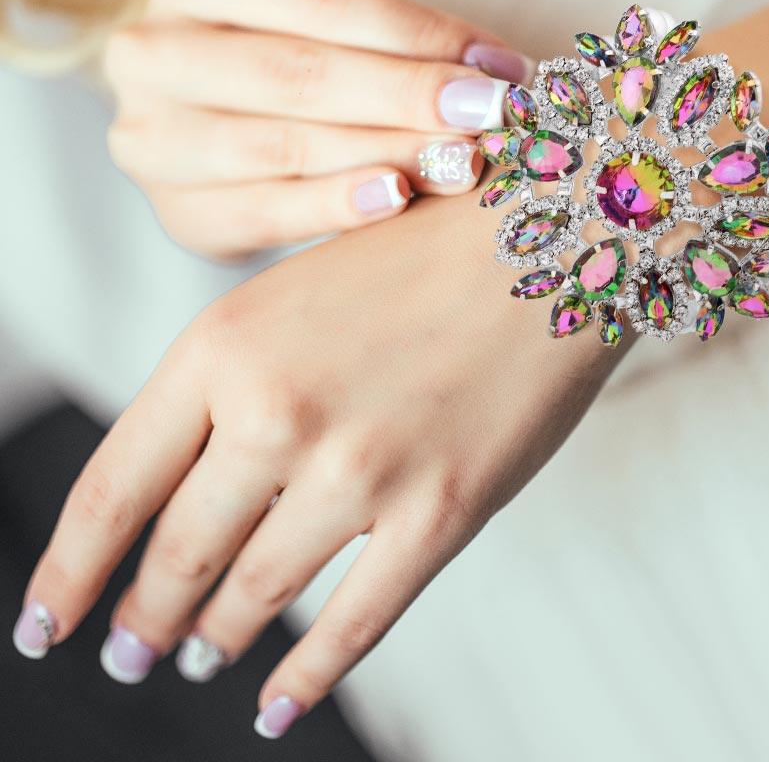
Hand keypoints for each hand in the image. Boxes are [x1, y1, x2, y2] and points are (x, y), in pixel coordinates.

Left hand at [16, 191, 619, 735]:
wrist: (547, 234)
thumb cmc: (417, 253)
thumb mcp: (292, 292)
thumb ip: (232, 382)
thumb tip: (185, 486)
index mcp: (224, 345)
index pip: (115, 486)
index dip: (69, 571)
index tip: (46, 623)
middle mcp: (277, 412)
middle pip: (180, 552)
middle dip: (145, 615)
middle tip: (132, 649)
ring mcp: (360, 470)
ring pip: (258, 594)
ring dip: (217, 641)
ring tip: (199, 658)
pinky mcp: (439, 511)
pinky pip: (354, 622)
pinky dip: (307, 676)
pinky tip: (277, 706)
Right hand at [104, 0, 532, 257]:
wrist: (207, 133)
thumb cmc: (286, 66)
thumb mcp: (322, 30)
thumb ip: (396, 45)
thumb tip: (506, 73)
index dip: (418, 32)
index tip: (500, 65)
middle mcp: (155, 52)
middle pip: (300, 73)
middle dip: (408, 95)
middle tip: (491, 116)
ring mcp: (155, 137)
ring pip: (283, 145)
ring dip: (387, 153)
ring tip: (462, 161)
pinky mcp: (179, 211)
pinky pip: (265, 212)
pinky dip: (335, 206)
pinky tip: (395, 200)